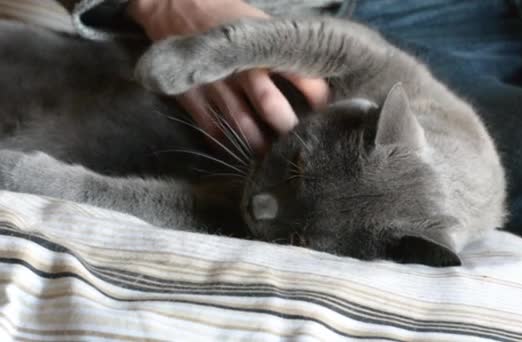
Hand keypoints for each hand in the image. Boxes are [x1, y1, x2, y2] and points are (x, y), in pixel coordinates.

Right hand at [128, 0, 328, 153]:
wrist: (176, 7)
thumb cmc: (226, 19)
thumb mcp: (260, 26)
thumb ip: (284, 52)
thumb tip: (316, 81)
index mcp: (264, 49)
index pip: (301, 77)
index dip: (319, 99)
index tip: (330, 116)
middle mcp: (242, 69)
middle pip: (271, 106)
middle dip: (287, 130)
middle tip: (301, 147)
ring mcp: (216, 85)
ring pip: (242, 124)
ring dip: (259, 146)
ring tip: (272, 162)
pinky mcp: (193, 96)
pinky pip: (212, 129)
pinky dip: (226, 145)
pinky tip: (238, 156)